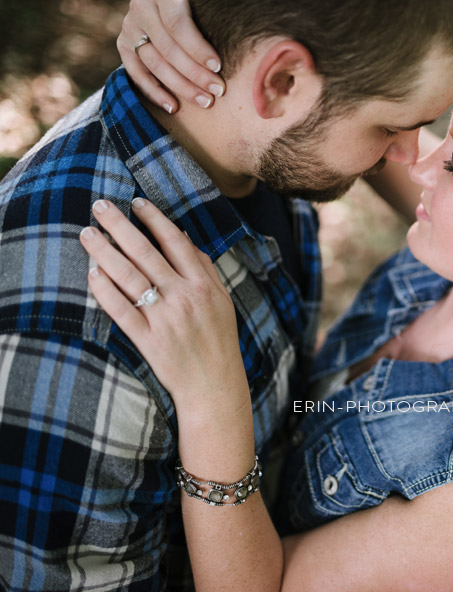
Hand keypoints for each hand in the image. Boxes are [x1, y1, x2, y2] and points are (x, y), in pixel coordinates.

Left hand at [79, 198, 249, 417]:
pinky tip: (93, 273)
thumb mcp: (222, 301)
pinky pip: (121, 310)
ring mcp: (165, 318)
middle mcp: (184, 297)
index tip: (135, 202)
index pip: (175, 242)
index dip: (154, 219)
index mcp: (204, 285)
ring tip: (87, 233)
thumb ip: (205, 269)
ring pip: (129, 277)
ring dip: (104, 251)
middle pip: (146, 253)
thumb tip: (185, 238)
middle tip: (100, 206)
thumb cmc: (218, 341)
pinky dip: (105, 290)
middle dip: (120, 226)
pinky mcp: (148, 339)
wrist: (214, 385)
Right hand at [117, 0, 225, 112]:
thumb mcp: (203, 2)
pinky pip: (136, 72)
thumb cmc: (198, 5)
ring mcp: (130, 26)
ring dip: (181, 86)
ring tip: (205, 101)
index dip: (197, 47)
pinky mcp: (125, 43)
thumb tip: (231, 35)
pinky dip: (154, 92)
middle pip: (167, 48)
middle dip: (195, 73)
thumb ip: (209, 12)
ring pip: (154, 63)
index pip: (177, 24)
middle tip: (218, 90)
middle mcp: (141, 8)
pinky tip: (173, 107)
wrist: (168, 2)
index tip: (218, 66)